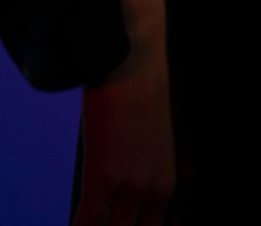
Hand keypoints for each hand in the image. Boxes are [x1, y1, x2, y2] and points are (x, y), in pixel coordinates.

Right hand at [71, 0, 176, 225]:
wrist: (135, 52)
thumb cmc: (140, 86)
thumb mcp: (153, 136)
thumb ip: (141, 169)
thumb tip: (114, 194)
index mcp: (174, 181)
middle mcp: (157, 190)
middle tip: (103, 225)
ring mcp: (131, 185)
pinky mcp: (104, 175)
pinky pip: (87, 221)